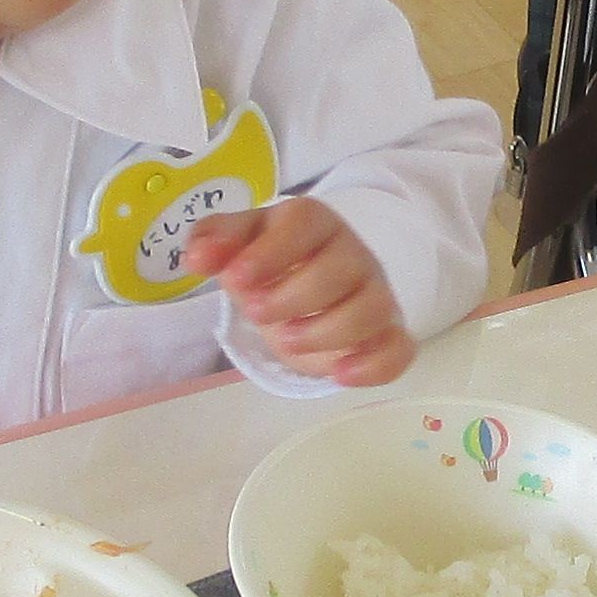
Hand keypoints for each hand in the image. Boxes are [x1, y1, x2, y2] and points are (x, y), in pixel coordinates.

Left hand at [181, 198, 414, 386]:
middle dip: (293, 297)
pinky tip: (338, 375)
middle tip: (256, 314)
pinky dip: (374, 365)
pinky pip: (399, 348)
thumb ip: (215, 240)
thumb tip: (197, 258)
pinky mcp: (387, 332)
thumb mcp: (240, 245)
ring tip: (286, 342)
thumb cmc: (273, 263)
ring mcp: (375, 293)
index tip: (236, 280)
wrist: (310, 288)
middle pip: (341, 268)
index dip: (271, 252)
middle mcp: (352, 254)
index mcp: (313, 223)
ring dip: (327, 332)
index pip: (305, 222)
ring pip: (372, 309)